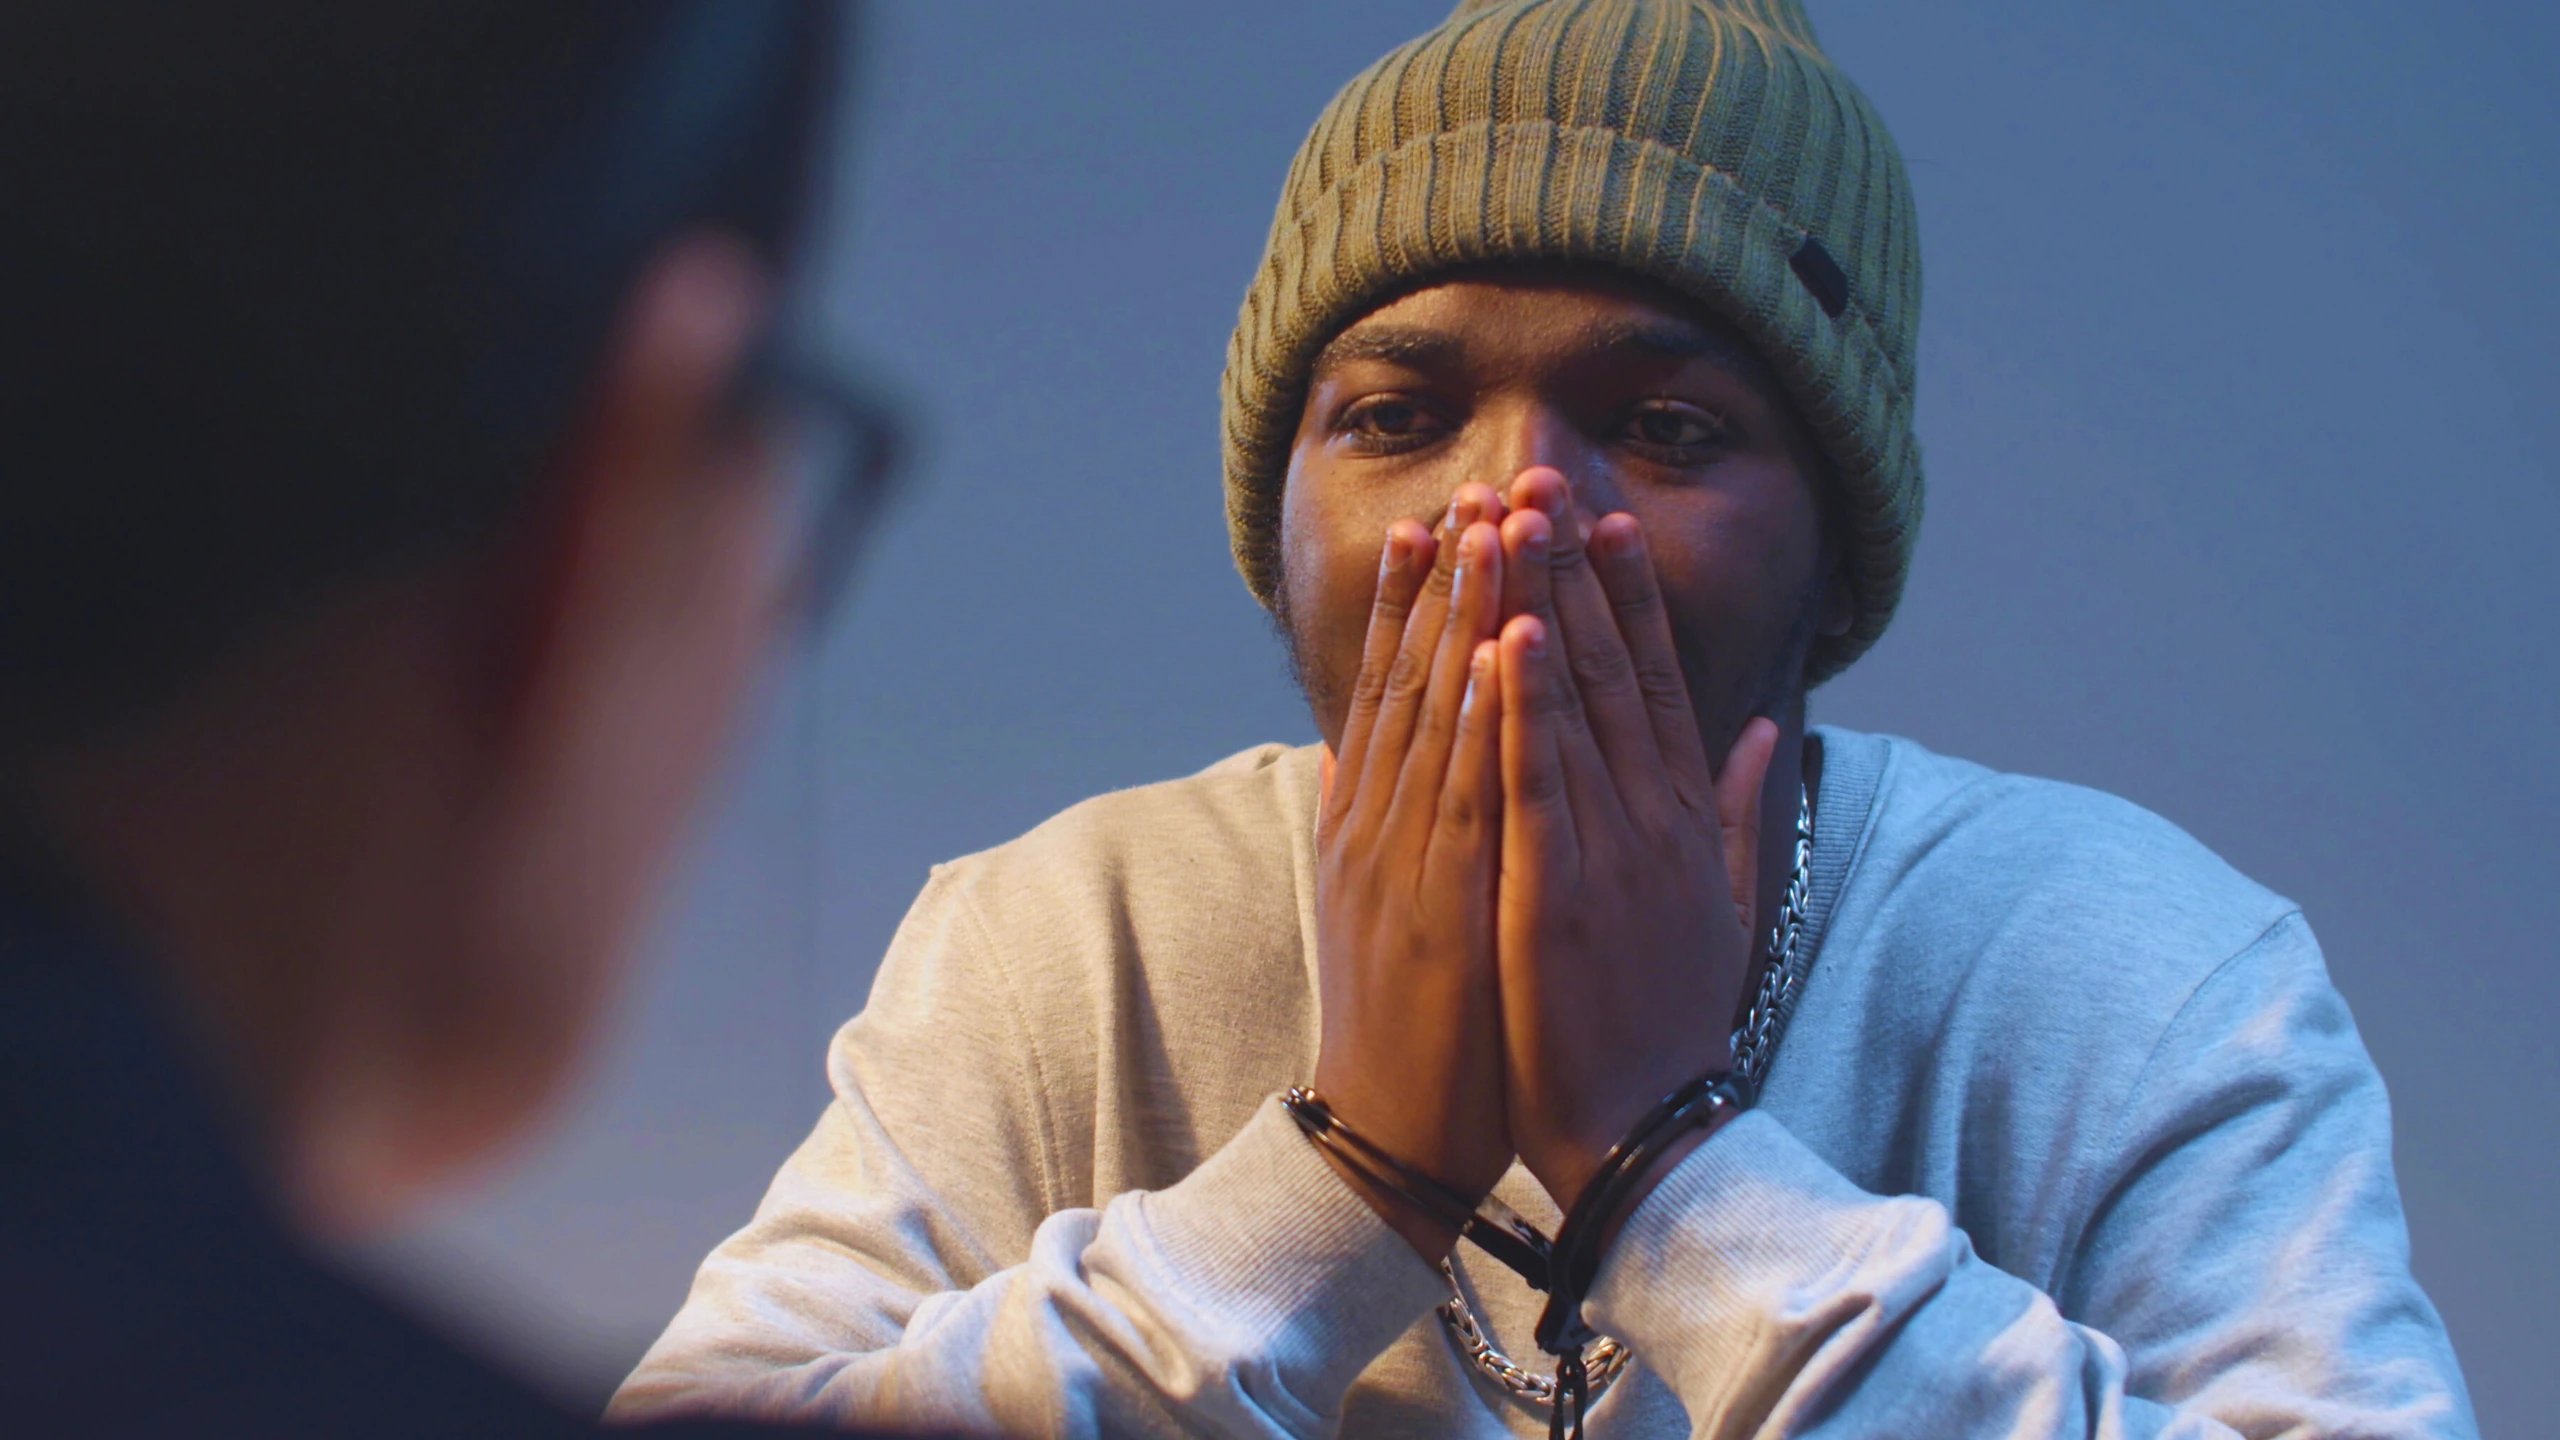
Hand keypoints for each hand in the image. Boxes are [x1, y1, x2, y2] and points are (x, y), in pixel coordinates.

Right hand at [1311, 482, 1512, 1256]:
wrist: (1382, 1135)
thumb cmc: (1406, 1030)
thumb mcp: (1377, 912)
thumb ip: (1368, 828)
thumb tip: (1345, 758)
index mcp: (1366, 826)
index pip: (1388, 692)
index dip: (1413, 606)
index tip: (1437, 524)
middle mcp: (1373, 825)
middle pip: (1406, 679)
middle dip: (1442, 582)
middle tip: (1470, 486)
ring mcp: (1398, 857)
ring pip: (1430, 714)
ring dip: (1461, 616)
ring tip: (1487, 528)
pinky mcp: (1434, 898)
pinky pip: (1458, 788)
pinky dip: (1473, 713)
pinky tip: (1492, 648)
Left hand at [1492, 468, 1777, 1210]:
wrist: (1648, 1135)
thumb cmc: (1668, 1027)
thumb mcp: (1723, 908)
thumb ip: (1736, 811)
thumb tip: (1756, 729)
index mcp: (1680, 820)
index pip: (1655, 682)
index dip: (1629, 599)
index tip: (1605, 523)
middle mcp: (1650, 818)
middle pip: (1612, 669)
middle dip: (1575, 571)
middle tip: (1546, 480)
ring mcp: (1607, 850)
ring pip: (1570, 705)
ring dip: (1541, 605)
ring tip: (1516, 521)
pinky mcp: (1558, 888)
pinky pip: (1536, 780)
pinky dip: (1524, 706)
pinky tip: (1508, 636)